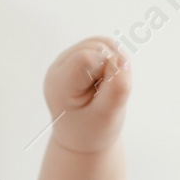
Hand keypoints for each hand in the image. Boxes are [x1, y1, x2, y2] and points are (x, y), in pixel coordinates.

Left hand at [42, 36, 131, 153]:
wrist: (83, 137)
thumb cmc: (94, 130)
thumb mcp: (108, 116)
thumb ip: (117, 88)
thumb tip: (121, 58)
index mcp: (59, 84)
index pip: (87, 57)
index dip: (109, 69)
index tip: (109, 93)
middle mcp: (58, 67)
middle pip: (96, 47)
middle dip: (112, 66)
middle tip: (106, 94)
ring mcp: (66, 60)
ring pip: (101, 43)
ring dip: (114, 62)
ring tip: (106, 88)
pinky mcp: (76, 56)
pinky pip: (103, 46)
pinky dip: (112, 61)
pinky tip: (106, 80)